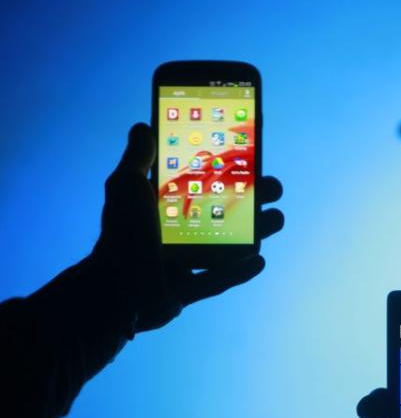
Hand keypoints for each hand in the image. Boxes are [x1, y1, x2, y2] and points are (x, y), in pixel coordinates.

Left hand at [91, 123, 283, 331]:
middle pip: (226, 214)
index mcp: (169, 207)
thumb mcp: (125, 187)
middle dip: (253, 200)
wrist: (108, 288)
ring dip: (255, 234)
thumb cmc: (118, 234)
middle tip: (272, 188)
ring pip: (229, 248)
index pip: (206, 185)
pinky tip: (259, 261)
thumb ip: (137, 159)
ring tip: (275, 220)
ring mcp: (185, 263)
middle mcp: (180, 233)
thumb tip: (143, 126)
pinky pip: (218, 282)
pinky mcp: (187, 291)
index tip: (253, 159)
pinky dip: (240, 273)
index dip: (231, 173)